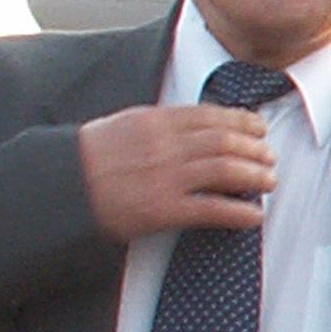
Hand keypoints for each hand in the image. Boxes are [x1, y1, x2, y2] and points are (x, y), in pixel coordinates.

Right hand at [78, 104, 274, 242]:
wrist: (60, 187)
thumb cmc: (88, 157)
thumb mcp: (123, 125)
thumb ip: (160, 123)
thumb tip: (196, 124)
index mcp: (154, 120)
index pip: (211, 116)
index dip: (242, 121)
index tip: (258, 127)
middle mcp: (164, 145)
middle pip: (225, 141)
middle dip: (255, 149)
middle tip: (270, 157)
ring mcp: (165, 178)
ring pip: (226, 171)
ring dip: (255, 176)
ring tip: (268, 182)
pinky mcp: (163, 210)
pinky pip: (212, 209)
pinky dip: (239, 212)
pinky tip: (254, 216)